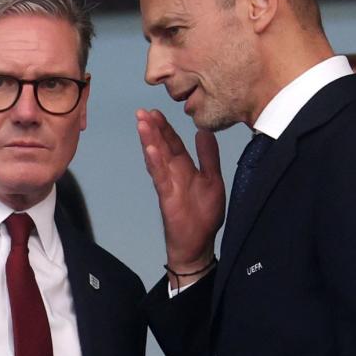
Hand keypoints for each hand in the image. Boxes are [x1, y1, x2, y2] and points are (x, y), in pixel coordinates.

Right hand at [136, 108, 224, 276]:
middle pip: (161, 146)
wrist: (199, 244)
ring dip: (149, 140)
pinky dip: (154, 162)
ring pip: (157, 157)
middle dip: (152, 128)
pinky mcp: (167, 196)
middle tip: (142, 111)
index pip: (173, 143)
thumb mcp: (213, 179)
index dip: (165, 128)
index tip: (156, 111)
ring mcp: (168, 183)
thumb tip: (204, 132)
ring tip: (142, 123)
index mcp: (184, 168)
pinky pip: (160, 176)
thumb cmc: (204, 214)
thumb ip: (208, 156)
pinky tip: (150, 149)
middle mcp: (173, 173)